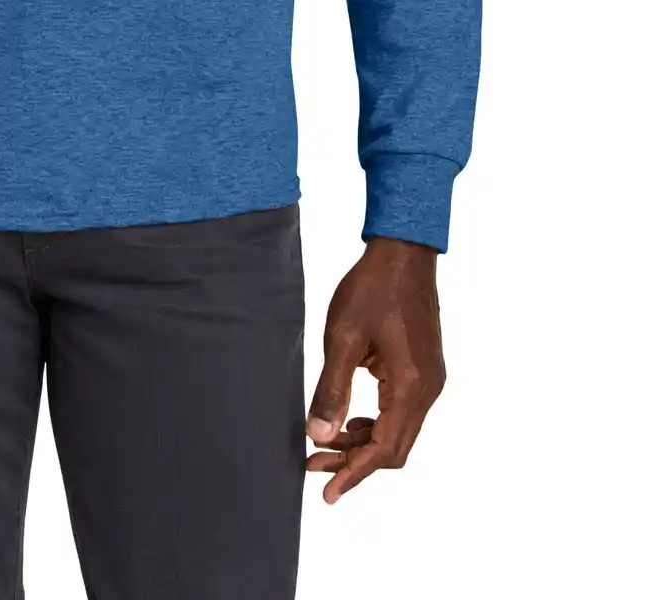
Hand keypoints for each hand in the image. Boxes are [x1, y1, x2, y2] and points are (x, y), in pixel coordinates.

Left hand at [306, 236, 444, 502]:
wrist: (404, 252)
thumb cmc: (373, 288)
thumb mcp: (343, 337)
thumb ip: (332, 389)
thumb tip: (318, 435)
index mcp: (410, 387)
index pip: (384, 449)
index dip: (353, 473)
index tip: (326, 493)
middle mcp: (428, 390)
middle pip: (394, 447)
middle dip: (354, 462)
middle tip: (314, 467)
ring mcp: (430, 380)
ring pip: (398, 431)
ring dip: (363, 442)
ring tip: (324, 443)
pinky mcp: (425, 369)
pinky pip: (401, 411)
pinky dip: (375, 422)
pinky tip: (349, 418)